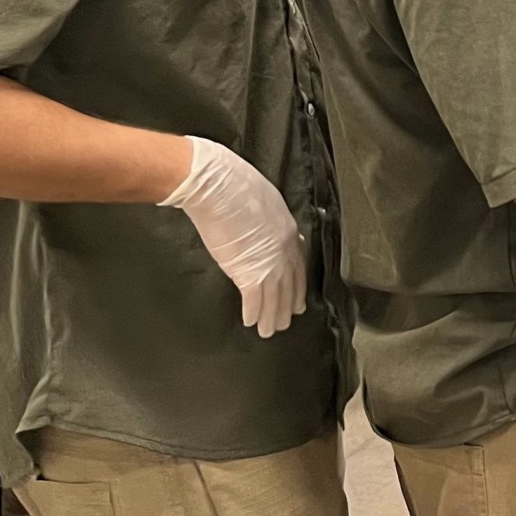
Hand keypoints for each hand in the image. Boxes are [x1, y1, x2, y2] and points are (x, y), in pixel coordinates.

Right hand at [159, 136, 307, 338]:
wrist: (218, 186)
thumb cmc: (235, 185)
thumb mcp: (265, 199)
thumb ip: (268, 219)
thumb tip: (263, 226)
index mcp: (287, 230)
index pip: (297, 264)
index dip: (297, 282)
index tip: (298, 294)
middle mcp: (283, 250)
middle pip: (290, 284)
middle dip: (289, 303)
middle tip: (289, 318)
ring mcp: (267, 262)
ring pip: (275, 296)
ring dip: (272, 315)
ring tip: (270, 330)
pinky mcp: (247, 271)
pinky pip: (254, 299)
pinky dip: (254, 312)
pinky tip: (252, 322)